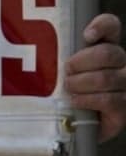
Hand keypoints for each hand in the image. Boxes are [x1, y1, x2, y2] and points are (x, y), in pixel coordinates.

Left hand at [64, 13, 125, 142]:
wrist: (71, 129)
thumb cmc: (62, 96)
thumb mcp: (56, 75)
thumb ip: (57, 59)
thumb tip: (39, 48)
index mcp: (105, 50)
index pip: (110, 27)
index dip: (101, 26)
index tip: (86, 36)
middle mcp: (120, 64)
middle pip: (108, 53)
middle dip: (80, 63)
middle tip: (66, 74)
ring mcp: (125, 86)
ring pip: (106, 78)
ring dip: (81, 84)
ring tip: (68, 90)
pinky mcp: (123, 108)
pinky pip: (108, 99)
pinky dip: (87, 100)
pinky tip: (75, 102)